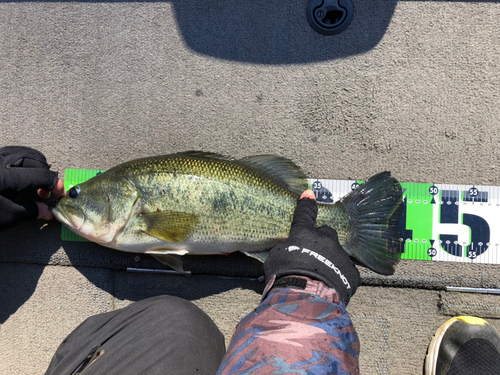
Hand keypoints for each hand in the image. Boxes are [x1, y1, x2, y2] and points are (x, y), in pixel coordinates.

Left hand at [0, 146, 63, 228]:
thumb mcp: (5, 217)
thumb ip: (29, 211)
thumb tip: (48, 211)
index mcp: (6, 176)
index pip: (40, 175)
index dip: (55, 184)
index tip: (59, 194)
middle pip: (33, 158)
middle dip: (44, 173)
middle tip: (44, 192)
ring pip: (20, 152)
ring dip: (33, 164)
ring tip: (34, 181)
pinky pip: (7, 153)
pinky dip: (18, 160)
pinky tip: (17, 174)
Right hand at [264, 190, 360, 304]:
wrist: (304, 298)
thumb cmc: (283, 277)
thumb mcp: (276, 258)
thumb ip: (287, 249)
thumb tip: (291, 251)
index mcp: (304, 234)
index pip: (305, 214)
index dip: (306, 204)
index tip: (309, 194)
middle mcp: (325, 240)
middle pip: (326, 234)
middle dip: (322, 241)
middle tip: (313, 256)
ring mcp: (341, 256)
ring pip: (337, 254)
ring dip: (330, 261)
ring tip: (320, 278)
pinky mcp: (352, 274)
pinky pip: (346, 272)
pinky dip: (339, 277)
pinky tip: (330, 287)